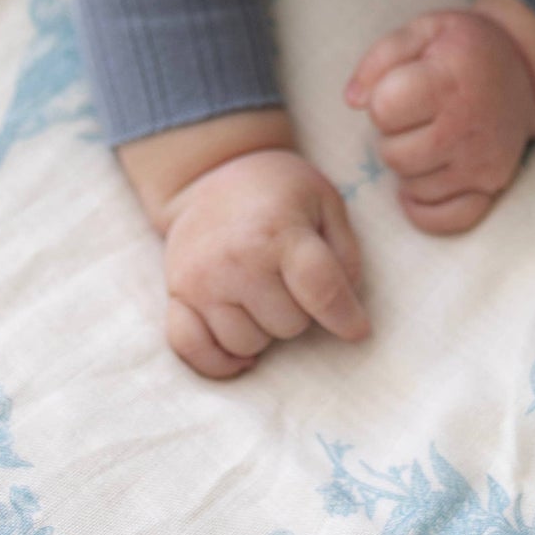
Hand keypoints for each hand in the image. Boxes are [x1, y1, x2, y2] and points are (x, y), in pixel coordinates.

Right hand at [160, 147, 370, 378]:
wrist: (210, 174)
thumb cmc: (277, 191)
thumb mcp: (325, 202)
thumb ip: (345, 255)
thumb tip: (346, 310)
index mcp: (281, 232)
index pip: (321, 292)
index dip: (346, 318)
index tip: (358, 330)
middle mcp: (238, 260)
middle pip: (288, 326)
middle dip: (299, 312)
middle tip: (289, 281)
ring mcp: (202, 281)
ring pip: (246, 346)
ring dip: (262, 331)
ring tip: (261, 296)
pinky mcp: (176, 295)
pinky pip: (194, 352)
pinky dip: (218, 360)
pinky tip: (237, 348)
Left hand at [343, 8, 534, 235]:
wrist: (524, 70)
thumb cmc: (464, 48)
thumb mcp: (424, 30)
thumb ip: (381, 56)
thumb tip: (353, 100)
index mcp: (449, 81)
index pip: (383, 108)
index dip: (381, 98)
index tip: (401, 87)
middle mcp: (468, 127)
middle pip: (393, 154)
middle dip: (392, 135)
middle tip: (414, 115)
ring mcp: (482, 163)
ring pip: (412, 187)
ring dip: (408, 166)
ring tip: (426, 136)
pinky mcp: (491, 187)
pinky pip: (442, 219)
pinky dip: (425, 205)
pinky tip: (427, 176)